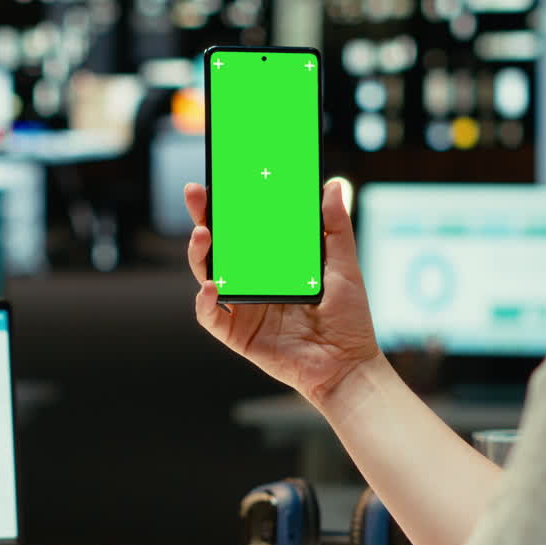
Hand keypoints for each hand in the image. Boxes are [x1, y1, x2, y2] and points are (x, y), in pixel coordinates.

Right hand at [185, 180, 379, 405]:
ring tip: (203, 235)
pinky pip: (211, 317)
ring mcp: (242, 307)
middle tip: (197, 195)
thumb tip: (334, 185)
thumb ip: (336, 226)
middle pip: (219, 246)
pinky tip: (212, 287)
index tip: (222, 179)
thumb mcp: (344, 266)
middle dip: (203, 219)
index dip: (229, 205)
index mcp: (273, 263)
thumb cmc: (348, 318)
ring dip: (199, 254)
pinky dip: (205, 302)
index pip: (244, 228)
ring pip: (207, 275)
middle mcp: (252, 282)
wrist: (347, 365)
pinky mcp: (237, 334)